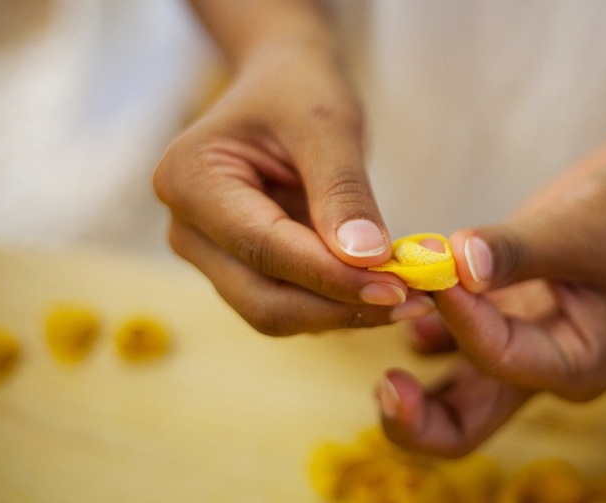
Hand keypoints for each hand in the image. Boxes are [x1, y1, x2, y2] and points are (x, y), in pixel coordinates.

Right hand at [153, 46, 427, 334]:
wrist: (282, 87)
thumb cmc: (299, 91)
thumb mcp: (327, 125)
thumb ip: (344, 191)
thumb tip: (369, 260)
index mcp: (189, 180)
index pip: (262, 247)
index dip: (331, 276)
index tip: (398, 285)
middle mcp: (188, 229)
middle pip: (263, 299)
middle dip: (340, 306)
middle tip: (417, 301)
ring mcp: (211, 256)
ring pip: (277, 312)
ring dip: (344, 312)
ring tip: (413, 297)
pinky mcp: (243, 271)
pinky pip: (292, 305)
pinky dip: (340, 304)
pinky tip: (388, 289)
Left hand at [377, 111, 605, 456]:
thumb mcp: (584, 230)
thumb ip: (516, 250)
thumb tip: (452, 263)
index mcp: (578, 364)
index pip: (499, 357)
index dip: (459, 314)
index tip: (434, 264)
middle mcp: (544, 366)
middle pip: (464, 423)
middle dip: (416, 419)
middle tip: (382, 385)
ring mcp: (522, 342)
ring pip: (451, 390)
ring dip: (410, 377)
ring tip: (379, 323)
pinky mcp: (508, 312)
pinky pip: (452, 339)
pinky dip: (425, 325)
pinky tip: (409, 296)